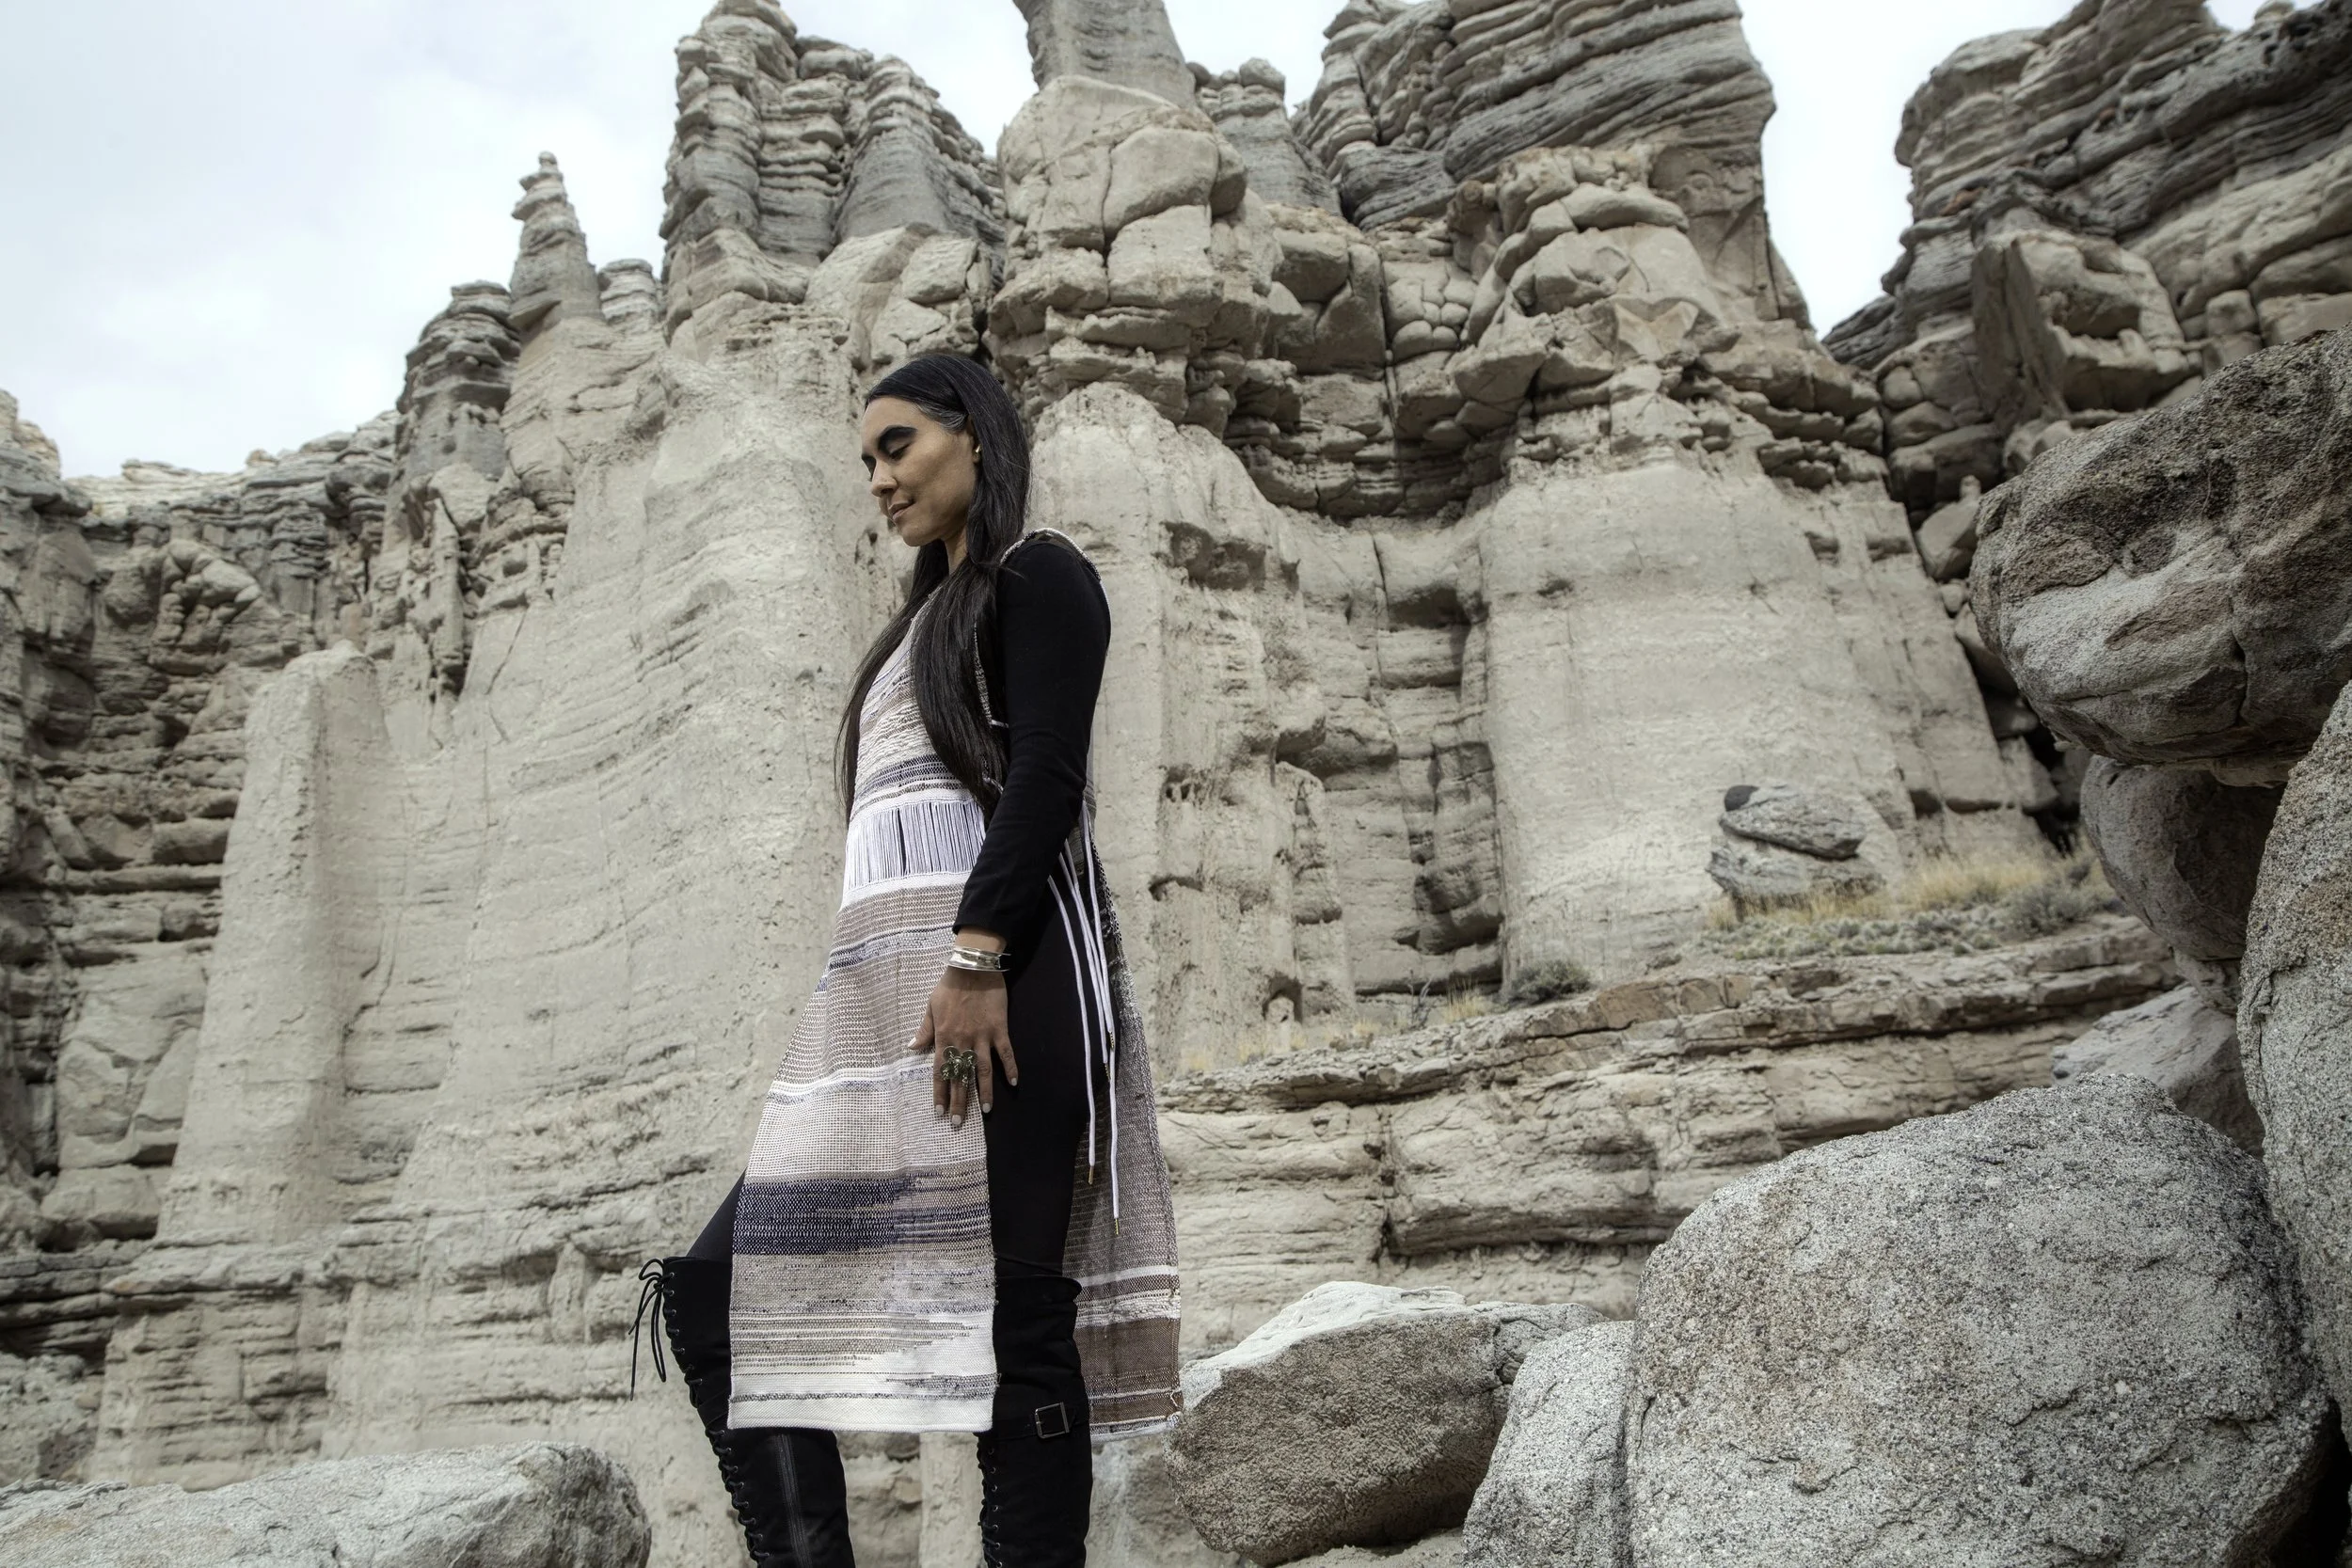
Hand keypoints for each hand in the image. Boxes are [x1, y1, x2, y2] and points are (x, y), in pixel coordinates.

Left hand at [912, 930, 1016, 1128]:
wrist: (972, 967)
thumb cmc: (949, 986)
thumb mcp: (931, 1006)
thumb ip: (924, 1030)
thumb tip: (911, 1047)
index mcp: (944, 1037)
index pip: (940, 1072)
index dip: (939, 1093)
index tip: (938, 1112)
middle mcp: (962, 1041)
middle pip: (960, 1077)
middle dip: (958, 1101)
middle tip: (957, 1123)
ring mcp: (982, 1036)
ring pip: (983, 1070)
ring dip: (984, 1091)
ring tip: (986, 1111)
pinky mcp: (999, 1029)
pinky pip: (1006, 1052)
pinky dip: (1010, 1067)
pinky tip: (1014, 1082)